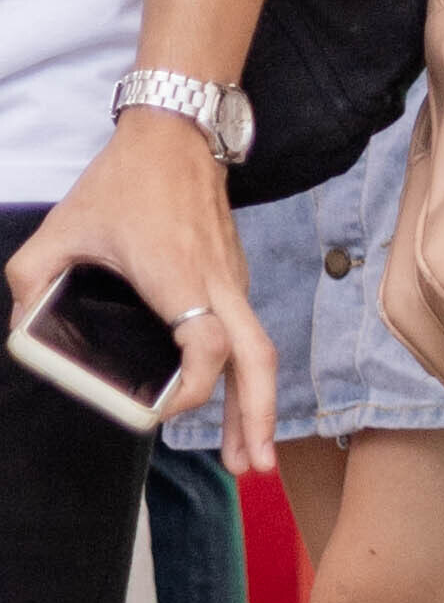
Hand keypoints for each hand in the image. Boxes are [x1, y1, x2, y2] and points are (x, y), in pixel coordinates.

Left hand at [8, 119, 268, 452]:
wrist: (177, 134)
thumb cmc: (124, 180)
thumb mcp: (61, 227)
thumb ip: (32, 278)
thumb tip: (24, 323)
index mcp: (179, 277)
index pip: (208, 347)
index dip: (194, 390)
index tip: (162, 411)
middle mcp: (218, 283)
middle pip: (257, 360)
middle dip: (258, 418)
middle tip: (252, 468)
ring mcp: (233, 280)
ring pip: (260, 351)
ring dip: (257, 406)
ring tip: (249, 456)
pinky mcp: (233, 276)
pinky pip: (249, 334)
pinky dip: (247, 376)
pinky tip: (232, 402)